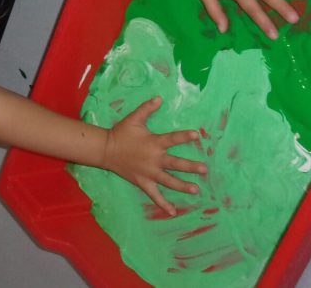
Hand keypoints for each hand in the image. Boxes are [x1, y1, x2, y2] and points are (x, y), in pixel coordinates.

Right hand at [103, 96, 205, 215]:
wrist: (106, 150)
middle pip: (175, 164)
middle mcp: (154, 159)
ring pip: (169, 181)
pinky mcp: (143, 182)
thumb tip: (160, 98)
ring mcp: (149, 173)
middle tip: (204, 169)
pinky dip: (163, 204)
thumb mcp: (134, 119)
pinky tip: (173, 212)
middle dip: (190, 166)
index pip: (172, 139)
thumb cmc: (121, 133)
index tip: (197, 136)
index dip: (184, 137)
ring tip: (196, 189)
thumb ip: (147, 109)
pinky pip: (154, 195)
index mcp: (153, 143)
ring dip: (182, 186)